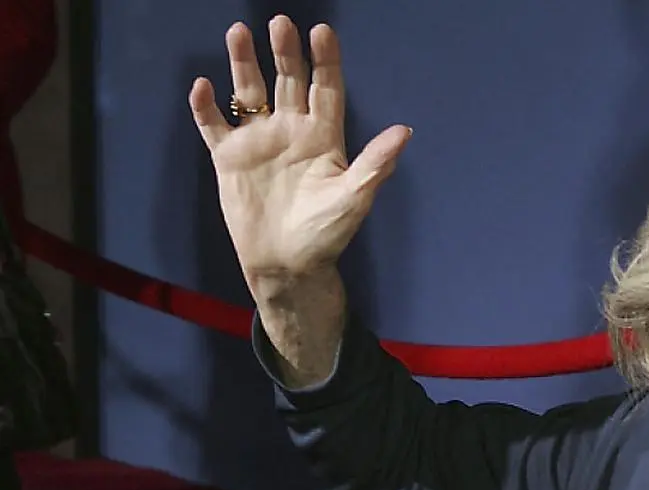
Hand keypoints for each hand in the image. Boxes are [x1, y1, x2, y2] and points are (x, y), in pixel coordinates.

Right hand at [188, 16, 411, 294]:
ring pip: (249, 92)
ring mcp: (259, 141)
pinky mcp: (229, 157)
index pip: (326, 89)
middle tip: (280, 24)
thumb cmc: (326, 234)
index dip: (325, 61)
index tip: (322, 32)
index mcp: (324, 136)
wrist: (287, 264)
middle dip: (285, 53)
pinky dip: (207, 107)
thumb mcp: (354, 198)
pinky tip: (203, 86)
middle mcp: (292, 131)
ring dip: (243, 64)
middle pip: (288, 81)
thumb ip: (375, 163)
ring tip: (238, 32)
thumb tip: (404, 131)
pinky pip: (215, 124)